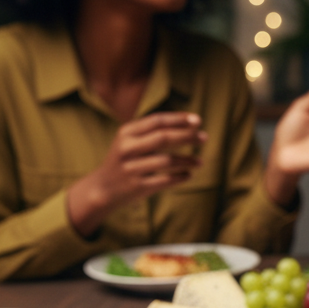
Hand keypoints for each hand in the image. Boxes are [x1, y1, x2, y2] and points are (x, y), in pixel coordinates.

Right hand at [68, 112, 205, 234]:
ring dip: (187, 160)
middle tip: (205, 138)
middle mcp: (127, 148)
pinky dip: (180, 177)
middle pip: (163, 138)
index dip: (179, 119)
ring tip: (200, 161)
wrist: (103, 187)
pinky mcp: (137, 186)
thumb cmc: (126, 159)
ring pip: (166, 161)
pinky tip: (190, 174)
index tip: (198, 120)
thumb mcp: (131, 140)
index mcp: (126, 132)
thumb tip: (191, 124)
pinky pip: (165, 180)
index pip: (157, 121)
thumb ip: (153, 131)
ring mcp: (131, 168)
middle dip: (187, 136)